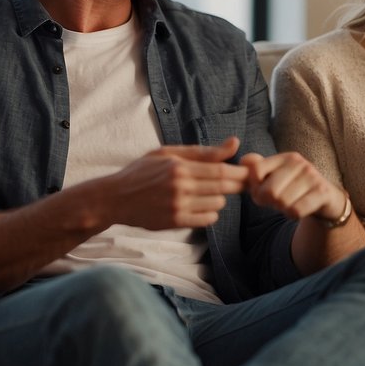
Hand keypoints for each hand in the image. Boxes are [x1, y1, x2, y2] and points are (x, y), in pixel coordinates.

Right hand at [108, 137, 248, 229]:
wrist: (116, 198)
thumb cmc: (142, 171)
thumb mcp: (168, 153)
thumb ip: (202, 151)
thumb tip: (234, 143)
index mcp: (179, 167)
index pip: (221, 171)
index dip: (240, 172)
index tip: (249, 172)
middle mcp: (180, 187)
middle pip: (223, 188)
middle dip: (238, 185)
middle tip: (243, 183)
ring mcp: (178, 207)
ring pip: (218, 204)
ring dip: (220, 198)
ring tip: (209, 192)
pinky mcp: (175, 222)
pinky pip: (207, 219)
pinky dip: (210, 212)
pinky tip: (202, 205)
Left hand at [239, 151, 344, 222]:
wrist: (325, 198)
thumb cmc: (294, 187)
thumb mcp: (276, 176)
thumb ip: (257, 169)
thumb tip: (243, 161)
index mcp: (286, 157)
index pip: (256, 171)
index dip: (254, 187)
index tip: (260, 191)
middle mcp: (300, 163)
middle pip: (269, 191)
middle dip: (267, 202)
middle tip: (274, 202)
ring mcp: (312, 177)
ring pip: (282, 202)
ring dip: (281, 209)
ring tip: (288, 204)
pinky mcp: (322, 192)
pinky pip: (296, 210)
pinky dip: (292, 215)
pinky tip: (297, 209)